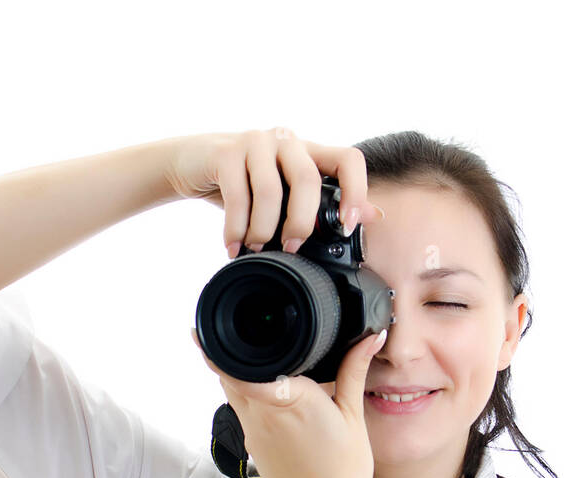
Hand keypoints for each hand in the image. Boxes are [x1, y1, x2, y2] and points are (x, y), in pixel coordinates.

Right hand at [165, 126, 383, 255]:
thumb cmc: (245, 184)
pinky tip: (232, 246)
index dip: (355, 192)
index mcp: (309, 152)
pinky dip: (236, 229)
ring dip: (263, 230)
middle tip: (291, 249)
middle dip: (301, 222)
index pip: (348, 159)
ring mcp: (256, 142)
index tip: (345, 227)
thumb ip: (322, 205)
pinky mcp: (226, 152)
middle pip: (308, 180)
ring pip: (271, 191)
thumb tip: (372, 217)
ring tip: (255, 249)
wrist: (192, 163)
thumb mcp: (285, 196)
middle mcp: (287, 141)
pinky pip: (238, 196)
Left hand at [191, 325, 386, 477]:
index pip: (239, 366)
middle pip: (228, 374)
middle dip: (227, 353)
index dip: (218, 348)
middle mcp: (261, 415)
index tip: (204, 330)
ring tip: (250, 356)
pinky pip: (241, 412)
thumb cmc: (344, 472)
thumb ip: (354, 370)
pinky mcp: (252, 447)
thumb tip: (371, 337)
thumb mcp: (354, 416)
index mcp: (289, 399)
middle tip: (231, 332)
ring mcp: (252, 433)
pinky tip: (266, 394)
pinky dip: (247, 397)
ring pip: (231, 393)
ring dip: (236, 374)